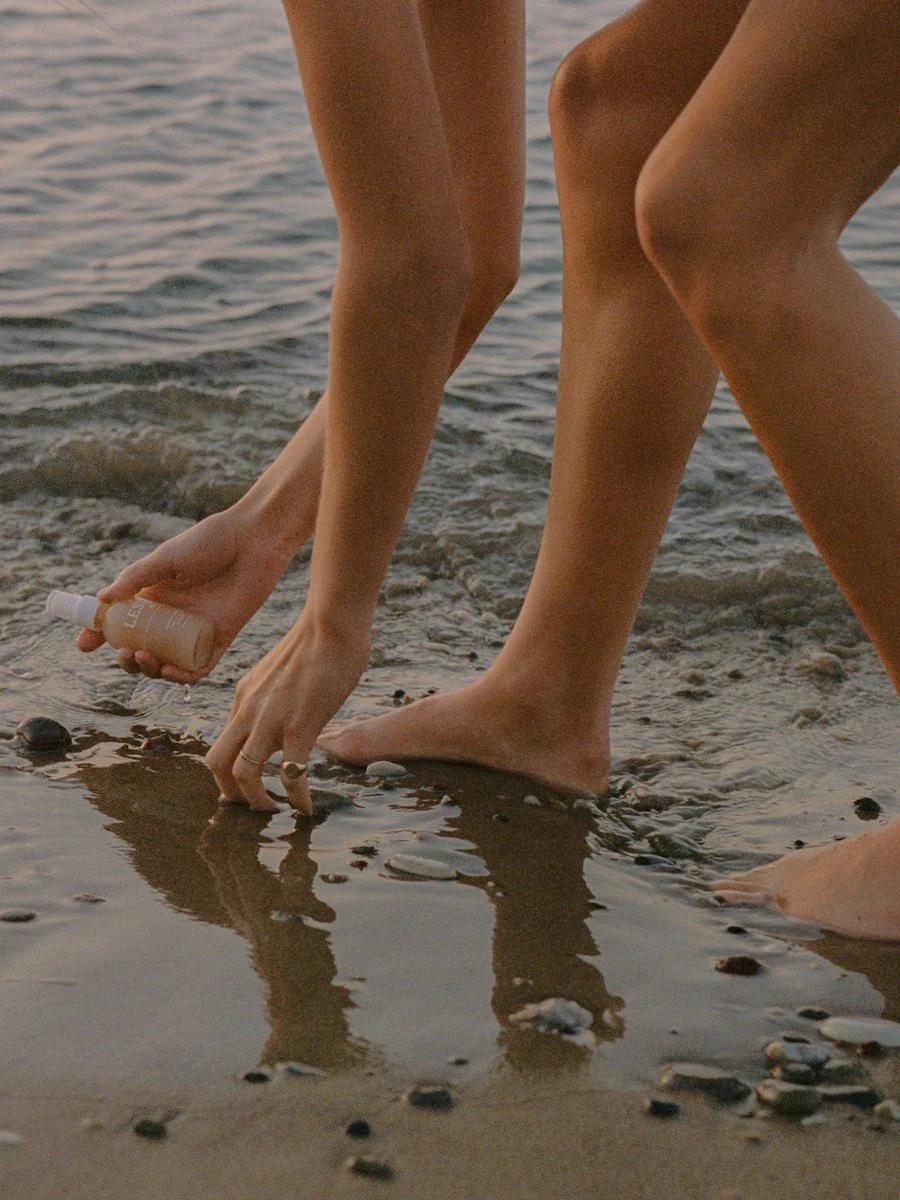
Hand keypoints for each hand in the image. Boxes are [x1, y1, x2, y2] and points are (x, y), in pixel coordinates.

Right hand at [77, 507, 295, 682]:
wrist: (253, 540)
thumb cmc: (210, 542)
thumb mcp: (165, 558)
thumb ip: (135, 578)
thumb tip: (101, 600)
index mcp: (154, 596)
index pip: (121, 622)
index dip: (100, 635)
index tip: (84, 644)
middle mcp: (172, 617)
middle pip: (142, 649)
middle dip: (128, 660)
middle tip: (125, 653)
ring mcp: (195, 629)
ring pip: (168, 663)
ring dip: (151, 670)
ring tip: (145, 658)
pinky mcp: (221, 637)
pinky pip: (200, 667)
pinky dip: (184, 675)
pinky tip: (170, 671)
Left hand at [205, 614, 369, 814]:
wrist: (330, 624)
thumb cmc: (318, 639)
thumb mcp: (282, 670)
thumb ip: (278, 691)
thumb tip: (293, 702)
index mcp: (244, 695)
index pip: (225, 739)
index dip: (229, 768)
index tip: (243, 783)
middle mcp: (248, 710)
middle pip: (216, 762)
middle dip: (228, 792)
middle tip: (248, 806)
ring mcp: (271, 720)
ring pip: (243, 773)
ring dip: (255, 801)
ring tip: (273, 811)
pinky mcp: (299, 727)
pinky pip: (290, 774)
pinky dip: (296, 798)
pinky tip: (306, 809)